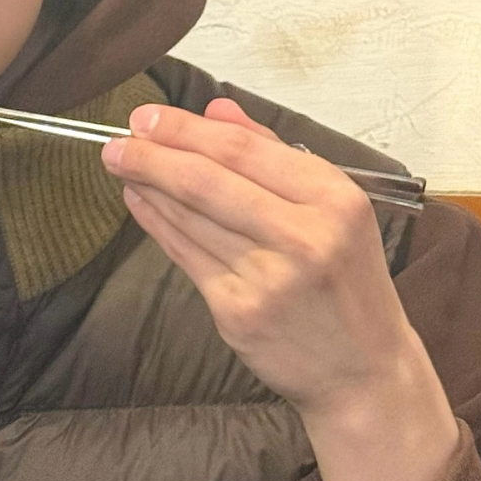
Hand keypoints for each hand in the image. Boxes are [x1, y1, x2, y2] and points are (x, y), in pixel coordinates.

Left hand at [102, 97, 459, 480]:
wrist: (364, 370)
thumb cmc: (345, 280)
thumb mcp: (333, 208)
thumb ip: (272, 154)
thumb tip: (215, 110)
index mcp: (333, 198)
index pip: (242, 149)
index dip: (185, 130)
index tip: (146, 116)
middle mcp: (305, 235)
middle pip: (208, 182)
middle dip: (152, 156)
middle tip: (116, 141)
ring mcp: (269, 278)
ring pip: (190, 218)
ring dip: (148, 187)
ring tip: (122, 165)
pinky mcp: (239, 312)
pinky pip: (186, 256)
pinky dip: (157, 224)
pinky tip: (140, 203)